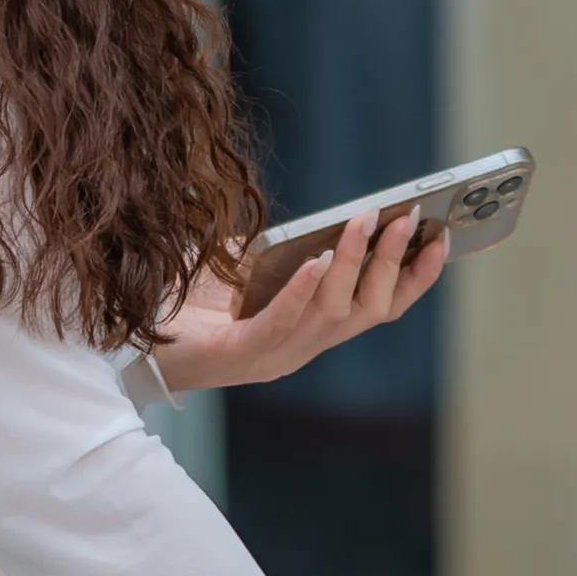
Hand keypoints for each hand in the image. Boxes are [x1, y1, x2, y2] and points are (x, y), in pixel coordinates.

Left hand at [150, 207, 447, 394]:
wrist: (132, 333)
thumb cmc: (189, 296)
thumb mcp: (245, 261)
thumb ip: (283, 246)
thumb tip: (323, 220)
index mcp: (313, 328)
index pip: (381, 307)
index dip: (416, 278)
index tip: (444, 238)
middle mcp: (303, 347)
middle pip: (369, 309)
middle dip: (394, 262)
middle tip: (409, 218)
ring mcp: (275, 356)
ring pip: (333, 314)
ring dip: (352, 264)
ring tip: (364, 223)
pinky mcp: (242, 357)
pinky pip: (281, 324)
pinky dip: (302, 291)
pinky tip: (315, 260)